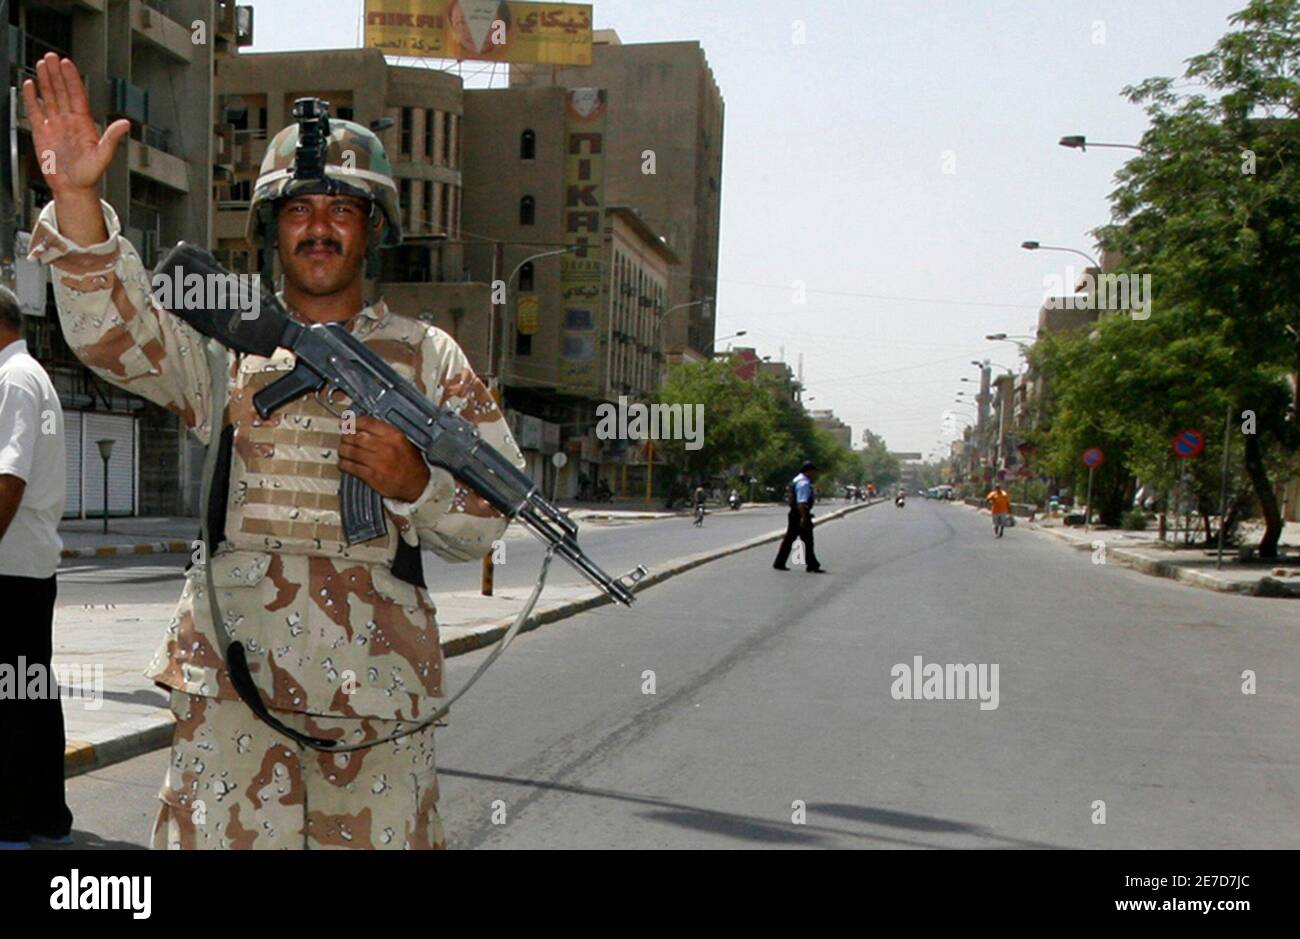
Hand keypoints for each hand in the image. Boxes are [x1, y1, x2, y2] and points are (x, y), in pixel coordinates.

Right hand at [22, 54, 129, 194]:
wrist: (73, 188)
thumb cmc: (90, 175)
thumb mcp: (104, 156)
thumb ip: (112, 138)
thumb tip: (126, 124)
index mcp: (84, 123)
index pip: (77, 95)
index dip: (72, 79)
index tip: (67, 63)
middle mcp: (69, 121)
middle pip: (61, 91)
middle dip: (56, 74)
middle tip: (51, 57)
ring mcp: (55, 125)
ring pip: (49, 97)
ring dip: (45, 81)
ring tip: (41, 64)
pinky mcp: (42, 133)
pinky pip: (35, 111)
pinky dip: (31, 98)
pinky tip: (30, 85)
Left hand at [338, 416, 430, 502]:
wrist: (417, 484)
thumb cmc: (410, 462)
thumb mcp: (403, 441)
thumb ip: (384, 432)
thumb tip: (362, 425)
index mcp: (394, 436)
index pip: (367, 423)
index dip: (352, 422)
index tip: (346, 423)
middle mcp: (386, 447)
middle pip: (356, 437)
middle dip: (346, 436)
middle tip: (344, 437)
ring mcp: (378, 463)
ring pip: (351, 452)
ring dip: (343, 450)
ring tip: (343, 450)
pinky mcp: (372, 476)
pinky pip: (352, 467)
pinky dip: (344, 464)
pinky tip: (343, 463)